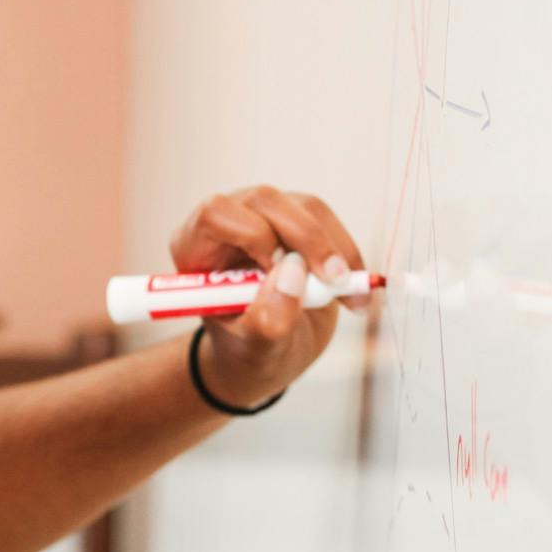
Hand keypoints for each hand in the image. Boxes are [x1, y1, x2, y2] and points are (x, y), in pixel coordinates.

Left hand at [166, 185, 367, 407]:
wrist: (271, 350)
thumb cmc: (250, 349)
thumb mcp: (255, 349)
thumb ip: (267, 319)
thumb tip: (292, 274)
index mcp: (196, 249)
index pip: (214, 215)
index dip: (252, 234)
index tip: (278, 271)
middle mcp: (228, 223)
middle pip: (264, 200)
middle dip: (307, 239)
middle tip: (335, 281)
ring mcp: (263, 217)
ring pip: (304, 206)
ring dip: (335, 250)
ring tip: (352, 297)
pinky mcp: (295, 220)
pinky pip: (327, 221)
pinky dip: (348, 255)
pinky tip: (354, 291)